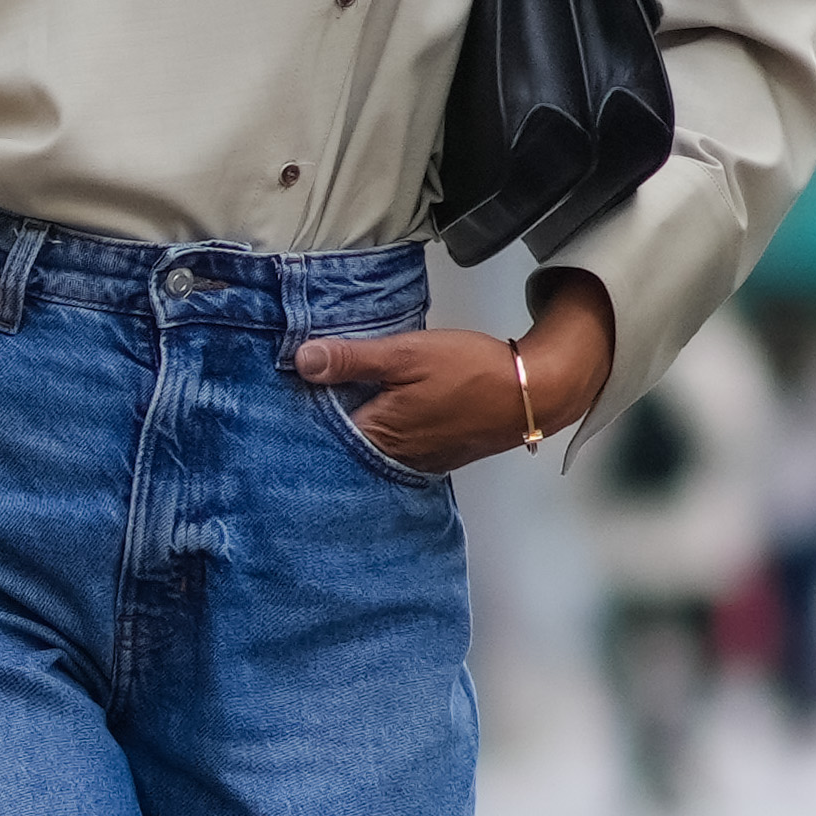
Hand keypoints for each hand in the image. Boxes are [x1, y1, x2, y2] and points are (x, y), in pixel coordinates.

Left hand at [291, 272, 615, 477]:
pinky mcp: (433, 458)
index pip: (318, 431)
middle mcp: (392, 459)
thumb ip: (353, 359)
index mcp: (377, 436)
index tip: (282, 391)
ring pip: (368, 447)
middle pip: (340, 444)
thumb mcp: (406, 352)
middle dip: (321, 422)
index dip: (300, 410)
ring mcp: (414, 463)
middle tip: (301, 394)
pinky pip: (393, 449)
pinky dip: (381, 432)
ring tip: (334, 399)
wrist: (533, 391)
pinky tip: (378, 410)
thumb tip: (303, 361)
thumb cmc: (473, 371)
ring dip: (352, 427)